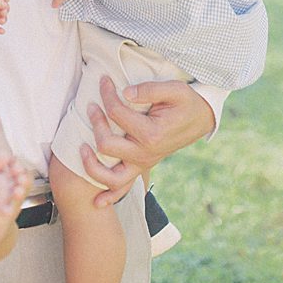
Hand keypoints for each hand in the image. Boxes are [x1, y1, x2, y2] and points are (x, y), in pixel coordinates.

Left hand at [80, 77, 214, 207]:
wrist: (200, 120)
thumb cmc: (186, 103)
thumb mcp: (175, 89)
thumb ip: (149, 90)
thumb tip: (125, 92)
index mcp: (152, 134)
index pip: (117, 114)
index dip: (106, 95)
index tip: (103, 81)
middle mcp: (145, 154)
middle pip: (107, 145)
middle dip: (95, 122)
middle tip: (92, 106)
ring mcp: (142, 164)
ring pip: (111, 178)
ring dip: (92, 166)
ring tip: (82, 147)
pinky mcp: (142, 167)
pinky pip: (124, 189)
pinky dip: (110, 197)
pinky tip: (97, 202)